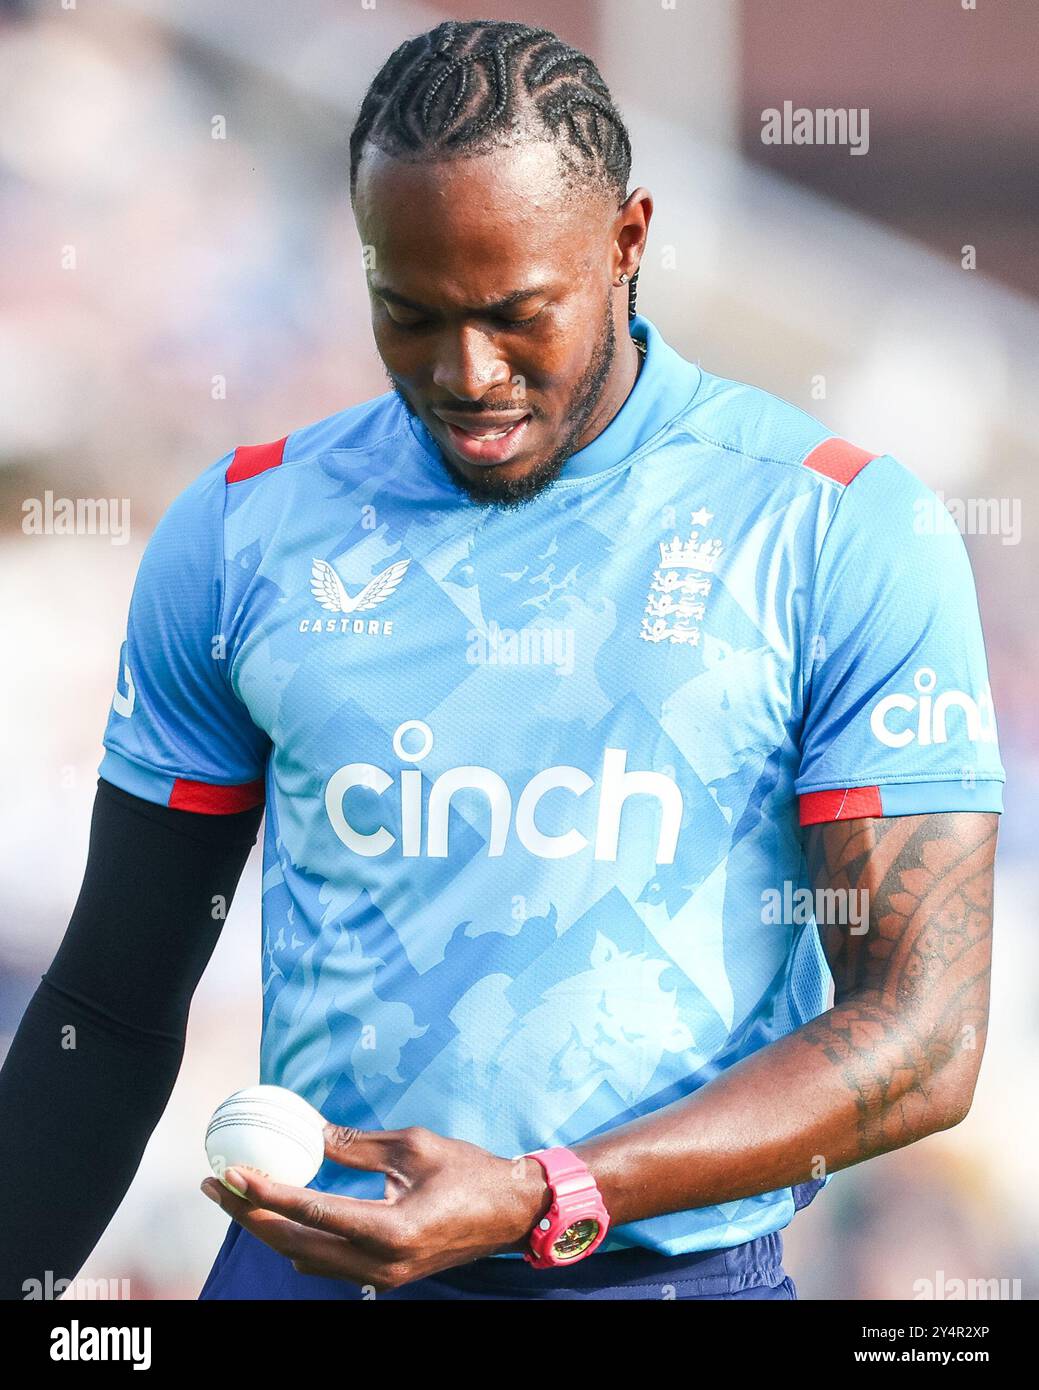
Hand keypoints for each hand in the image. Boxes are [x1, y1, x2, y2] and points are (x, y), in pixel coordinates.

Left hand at [200, 1124, 550, 1290]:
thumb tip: (310, 1133)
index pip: (311, 1212)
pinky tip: (281, 1212)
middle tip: (216, 1185)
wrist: (510, 1213)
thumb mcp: (412, 1146)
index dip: (266, 1192)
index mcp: (389, 1229)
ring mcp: (381, 1278)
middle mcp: (379, 1264)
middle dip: (248, 1215)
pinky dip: (295, 1239)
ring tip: (237, 1195)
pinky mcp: (383, 1276)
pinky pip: (325, 1263)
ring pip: (304, 1260)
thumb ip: (356, 1145)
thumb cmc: (468, 1171)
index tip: (233, 1171)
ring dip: (266, 1228)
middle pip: (294, 1245)